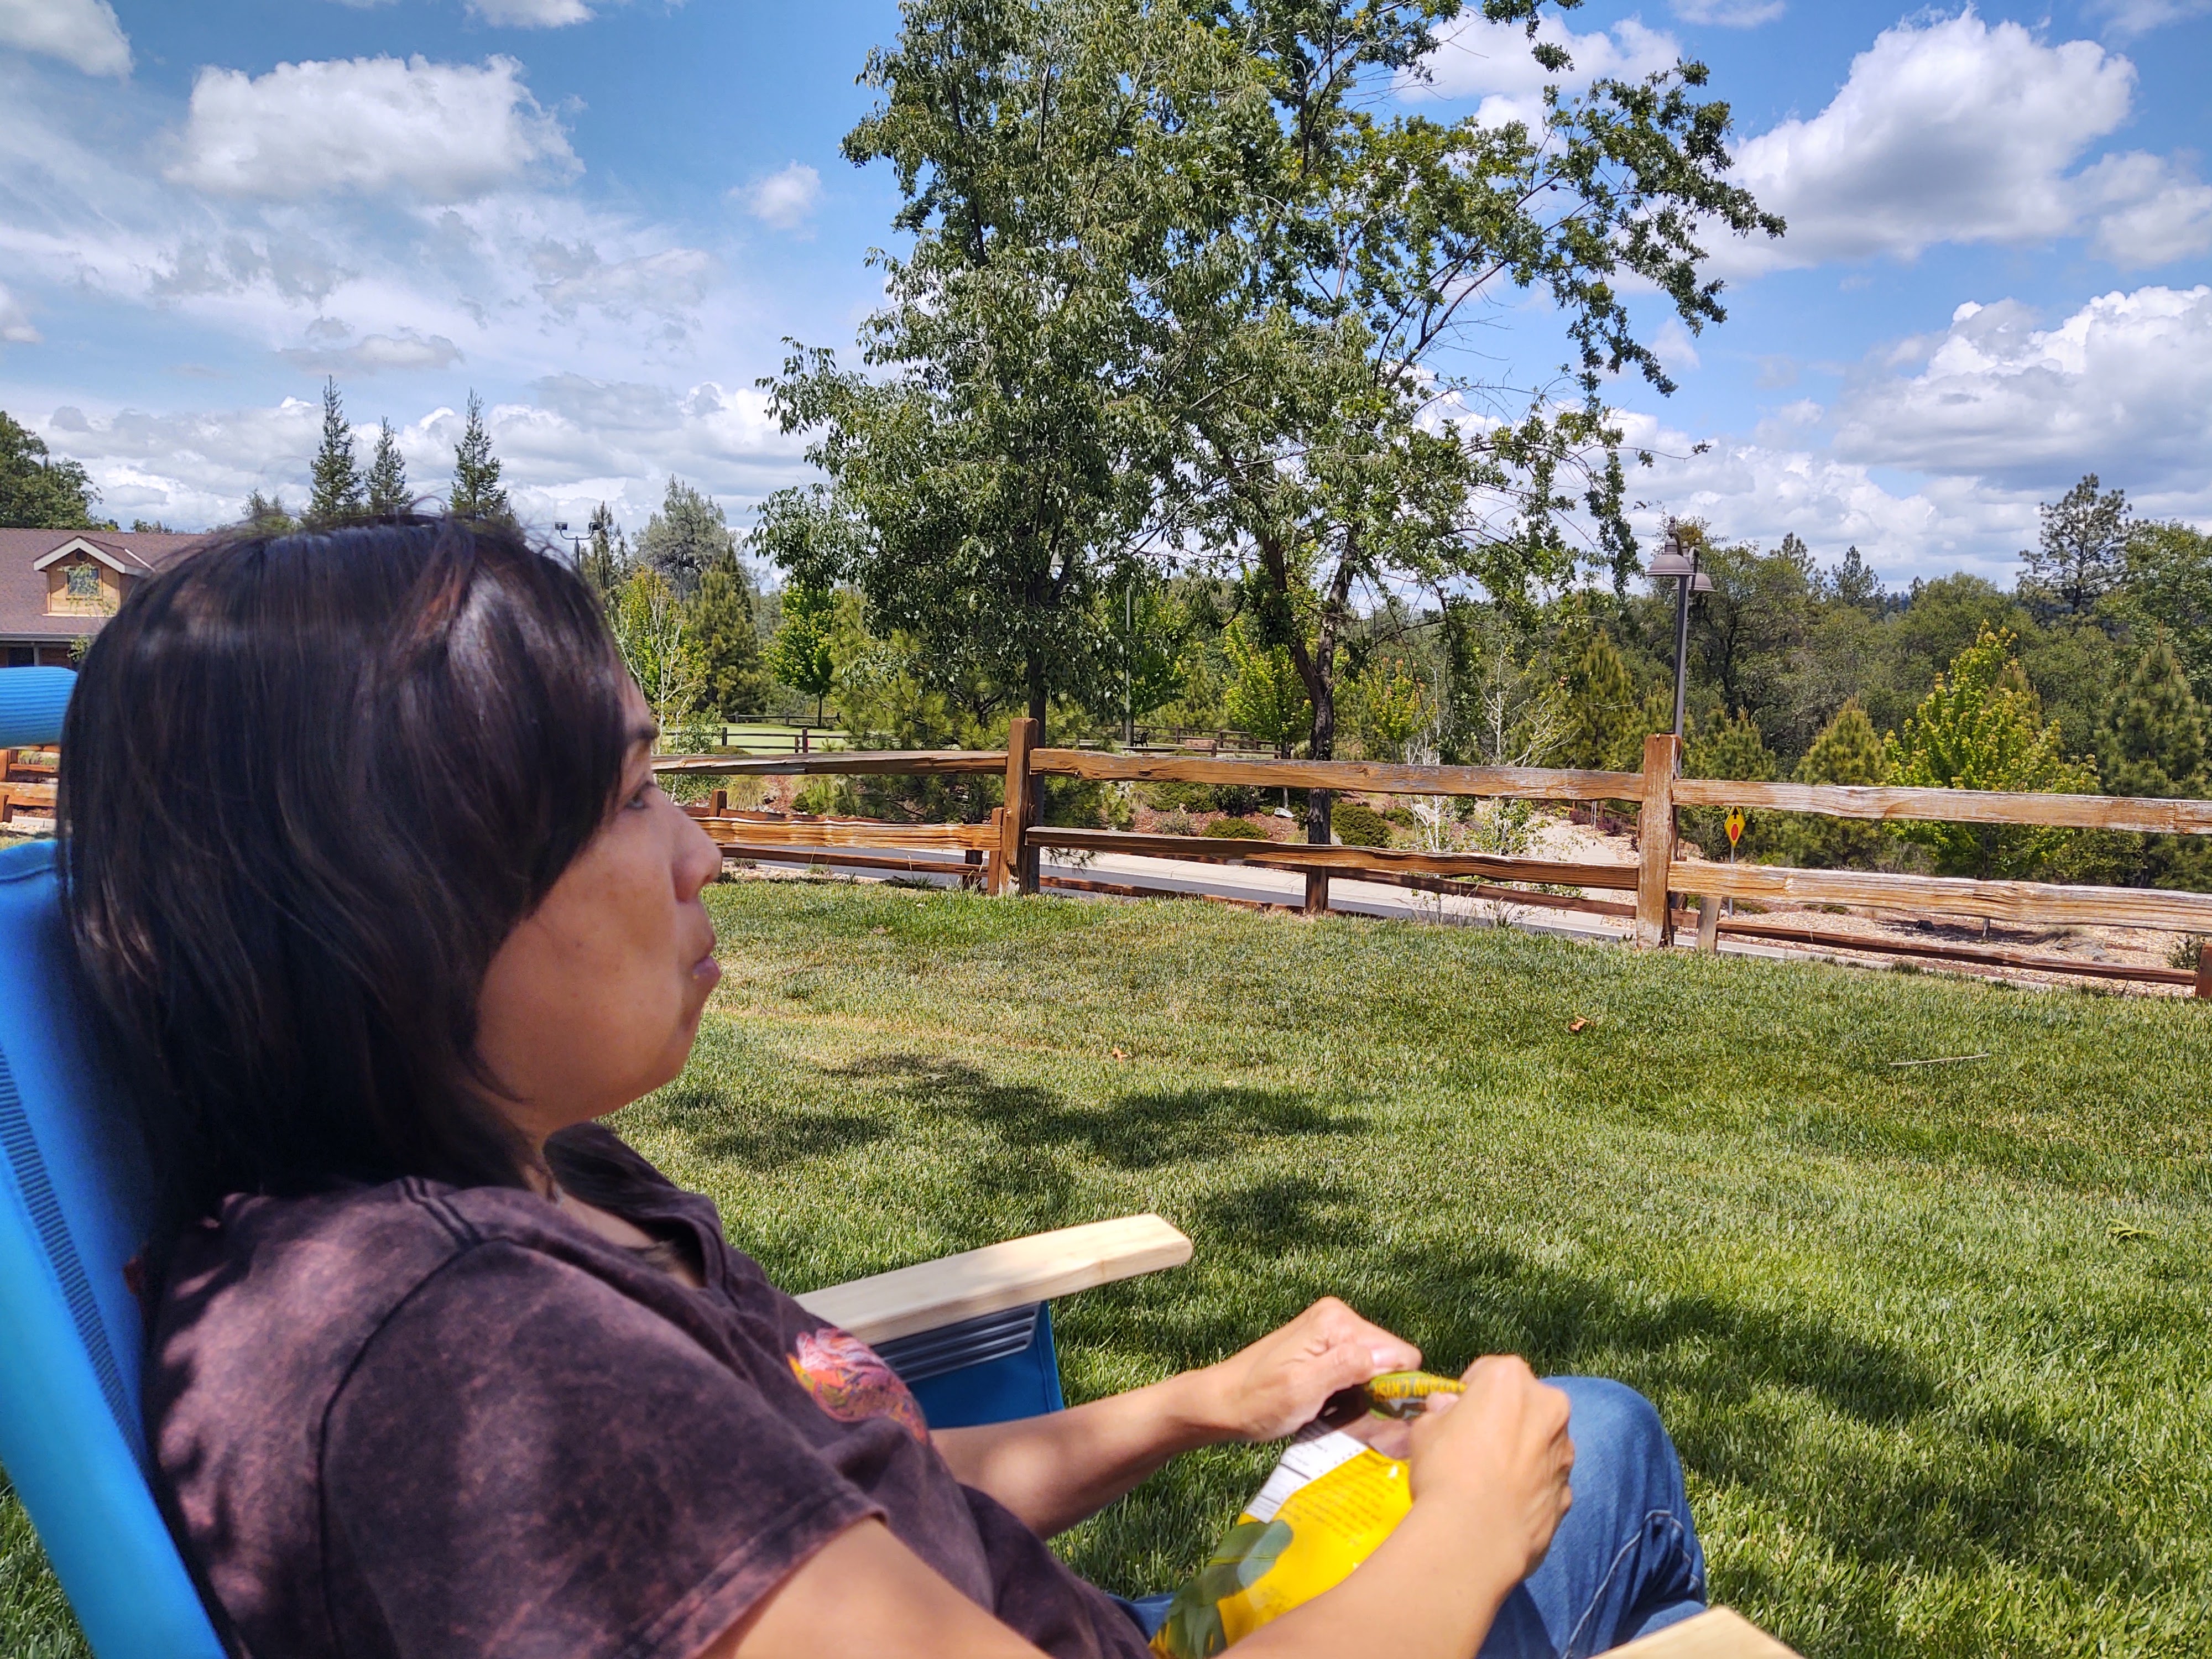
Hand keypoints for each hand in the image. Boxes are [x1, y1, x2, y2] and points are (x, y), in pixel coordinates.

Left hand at [1192, 1298, 1421, 1442]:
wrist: (1220, 1403)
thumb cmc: (1256, 1402)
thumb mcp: (1301, 1389)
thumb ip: (1346, 1367)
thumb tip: (1389, 1358)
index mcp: (1336, 1322)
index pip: (1400, 1354)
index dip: (1394, 1388)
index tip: (1373, 1413)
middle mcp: (1338, 1317)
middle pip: (1389, 1361)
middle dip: (1377, 1391)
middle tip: (1348, 1416)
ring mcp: (1331, 1331)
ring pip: (1375, 1369)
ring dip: (1362, 1395)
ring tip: (1334, 1412)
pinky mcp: (1325, 1347)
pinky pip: (1357, 1371)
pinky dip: (1349, 1393)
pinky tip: (1328, 1406)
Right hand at [1405, 1356, 1572, 1583]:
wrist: (1475, 1539)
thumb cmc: (1446, 1470)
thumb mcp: (1424, 1430)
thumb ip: (1441, 1413)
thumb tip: (1447, 1411)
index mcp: (1511, 1379)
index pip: (1487, 1372)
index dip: (1467, 1394)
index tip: (1453, 1417)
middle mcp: (1550, 1407)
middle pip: (1523, 1404)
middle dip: (1502, 1419)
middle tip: (1473, 1446)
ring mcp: (1565, 1452)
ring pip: (1540, 1442)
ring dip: (1521, 1453)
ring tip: (1489, 1483)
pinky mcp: (1569, 1492)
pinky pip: (1546, 1480)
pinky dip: (1531, 1487)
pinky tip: (1504, 1506)